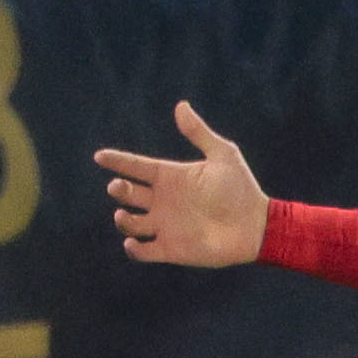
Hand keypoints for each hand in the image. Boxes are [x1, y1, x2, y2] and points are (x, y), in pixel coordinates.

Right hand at [93, 101, 267, 270]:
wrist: (256, 226)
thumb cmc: (242, 189)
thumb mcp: (223, 155)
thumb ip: (199, 133)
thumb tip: (180, 105)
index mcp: (171, 177)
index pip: (136, 167)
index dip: (118, 161)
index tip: (100, 156)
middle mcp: (163, 201)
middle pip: (128, 194)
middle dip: (118, 189)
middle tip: (118, 187)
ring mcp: (165, 225)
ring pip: (130, 223)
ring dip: (123, 220)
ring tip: (125, 216)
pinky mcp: (171, 249)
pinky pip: (144, 251)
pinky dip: (134, 249)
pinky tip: (133, 243)